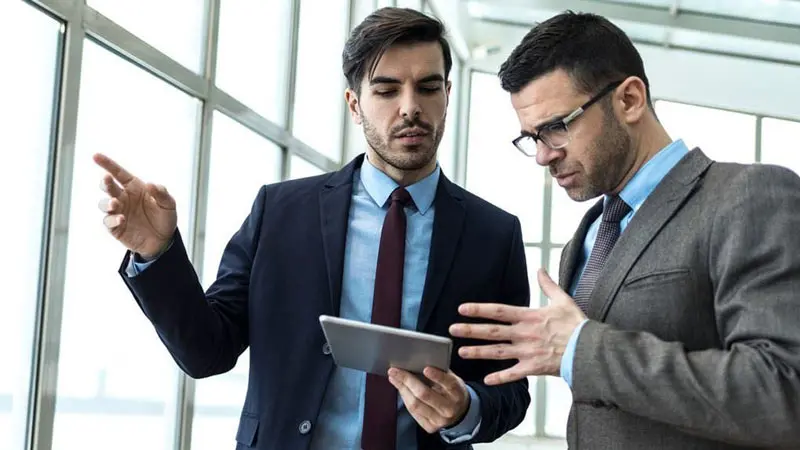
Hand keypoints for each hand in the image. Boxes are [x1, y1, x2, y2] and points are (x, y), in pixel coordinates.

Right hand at [94, 153, 176, 257]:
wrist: (163, 241)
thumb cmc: (164, 218)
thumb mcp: (169, 204)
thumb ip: (161, 193)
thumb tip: (151, 184)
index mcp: (135, 188)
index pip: (119, 173)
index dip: (107, 164)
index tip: (96, 156)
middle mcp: (123, 198)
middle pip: (108, 187)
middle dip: (106, 182)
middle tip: (107, 179)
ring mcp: (118, 212)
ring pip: (104, 204)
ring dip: (108, 203)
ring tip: (115, 204)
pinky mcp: (115, 227)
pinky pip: (108, 221)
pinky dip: (112, 220)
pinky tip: (121, 219)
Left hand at [388, 367, 469, 432]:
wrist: (459, 412)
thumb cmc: (452, 391)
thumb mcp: (452, 379)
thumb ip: (440, 372)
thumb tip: (419, 361)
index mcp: (457, 393)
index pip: (448, 384)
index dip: (437, 376)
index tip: (425, 368)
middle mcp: (449, 408)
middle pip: (425, 394)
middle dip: (407, 381)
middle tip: (395, 371)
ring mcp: (439, 420)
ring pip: (415, 405)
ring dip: (402, 389)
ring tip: (394, 378)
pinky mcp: (430, 427)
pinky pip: (413, 412)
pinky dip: (405, 398)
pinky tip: (400, 389)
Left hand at [449, 269, 585, 384]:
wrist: (590, 349)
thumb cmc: (577, 325)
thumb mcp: (563, 300)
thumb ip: (548, 285)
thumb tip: (540, 269)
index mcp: (529, 317)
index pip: (498, 311)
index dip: (479, 310)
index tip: (462, 309)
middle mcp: (524, 334)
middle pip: (492, 332)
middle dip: (470, 331)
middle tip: (452, 330)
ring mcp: (527, 352)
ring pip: (497, 352)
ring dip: (478, 352)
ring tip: (461, 353)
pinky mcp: (533, 367)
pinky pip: (513, 374)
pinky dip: (500, 378)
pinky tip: (486, 380)